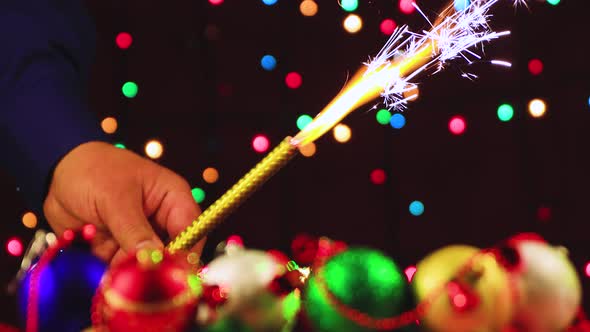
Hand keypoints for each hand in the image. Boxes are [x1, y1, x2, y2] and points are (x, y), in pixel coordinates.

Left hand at [43, 141, 204, 263]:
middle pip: (170, 254)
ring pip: (144, 265)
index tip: (166, 271)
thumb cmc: (92, 170)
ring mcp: (140, 236)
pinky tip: (95, 252)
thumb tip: (154, 258)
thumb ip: (135, 230)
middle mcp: (161, 220)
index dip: (184, 253)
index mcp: (172, 198)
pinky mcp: (120, 248)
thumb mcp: (115, 198)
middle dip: (150, 264)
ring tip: (104, 249)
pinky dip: (109, 268)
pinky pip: (123, 269)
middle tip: (126, 263)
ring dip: (125, 267)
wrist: (55, 173)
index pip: (192, 232)